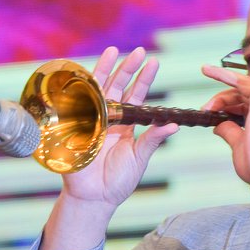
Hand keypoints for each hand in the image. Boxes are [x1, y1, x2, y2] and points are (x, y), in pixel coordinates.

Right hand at [62, 46, 178, 208]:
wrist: (94, 199)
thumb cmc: (118, 181)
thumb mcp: (139, 158)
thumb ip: (153, 139)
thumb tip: (174, 125)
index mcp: (126, 124)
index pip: (136, 96)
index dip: (143, 79)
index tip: (153, 61)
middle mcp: (109, 118)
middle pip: (118, 87)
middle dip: (127, 68)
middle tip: (139, 51)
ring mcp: (92, 120)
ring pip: (98, 90)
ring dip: (105, 70)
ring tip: (113, 51)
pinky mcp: (75, 127)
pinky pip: (76, 104)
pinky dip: (81, 88)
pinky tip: (86, 72)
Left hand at [201, 37, 249, 182]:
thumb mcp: (238, 146)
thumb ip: (229, 132)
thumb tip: (217, 124)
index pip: (242, 104)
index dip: (225, 106)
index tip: (211, 112)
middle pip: (241, 94)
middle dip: (221, 97)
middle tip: (205, 103)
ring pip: (243, 87)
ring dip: (223, 86)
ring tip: (205, 71)